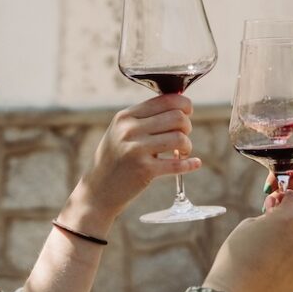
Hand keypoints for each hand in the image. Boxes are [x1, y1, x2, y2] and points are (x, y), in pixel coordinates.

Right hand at [63, 94, 199, 227]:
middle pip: (177, 117)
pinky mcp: (144, 170)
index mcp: (126, 116)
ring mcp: (136, 150)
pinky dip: (190, 164)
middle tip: (182, 137)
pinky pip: (177, 164)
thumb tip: (180, 108)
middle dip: (187, 126)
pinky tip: (194, 163)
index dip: (184, 105)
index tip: (187, 114)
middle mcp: (129, 130)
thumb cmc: (115, 159)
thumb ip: (144, 118)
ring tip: (182, 152)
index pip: (166, 100)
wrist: (98, 191)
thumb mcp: (121, 132)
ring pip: (180, 138)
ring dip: (187, 145)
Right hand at [203, 191, 292, 291]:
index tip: (275, 206)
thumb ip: (268, 216)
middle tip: (267, 236)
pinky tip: (273, 273)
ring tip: (268, 259)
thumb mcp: (248, 225)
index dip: (283, 200)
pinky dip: (290, 269)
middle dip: (287, 226)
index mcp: (289, 219)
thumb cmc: (236, 256)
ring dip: (291, 247)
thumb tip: (276, 212)